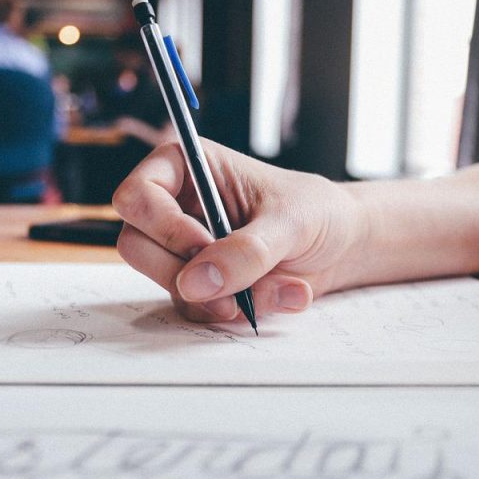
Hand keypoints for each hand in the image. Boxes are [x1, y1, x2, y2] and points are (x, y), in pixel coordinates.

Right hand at [113, 140, 363, 322]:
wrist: (342, 247)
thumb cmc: (317, 212)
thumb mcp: (290, 222)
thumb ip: (247, 250)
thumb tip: (196, 283)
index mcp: (187, 167)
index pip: (136, 196)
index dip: (162, 226)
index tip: (202, 244)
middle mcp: (176, 207)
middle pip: (136, 246)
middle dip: (183, 271)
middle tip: (230, 278)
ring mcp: (185, 249)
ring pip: (165, 283)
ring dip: (220, 297)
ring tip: (276, 287)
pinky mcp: (201, 284)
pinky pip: (195, 308)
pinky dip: (236, 311)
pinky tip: (276, 295)